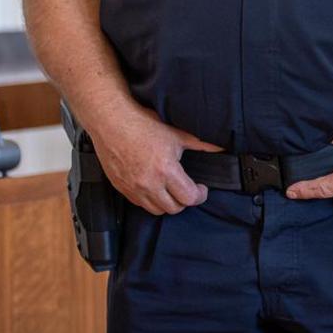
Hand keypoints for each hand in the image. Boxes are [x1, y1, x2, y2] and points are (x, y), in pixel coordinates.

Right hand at [90, 104, 219, 215]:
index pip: (189, 198)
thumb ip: (201, 144)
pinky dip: (149, 200)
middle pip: (173, 208)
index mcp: (166, 171)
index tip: (201, 188)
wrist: (112, 123)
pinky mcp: (121, 188)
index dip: (200, 195)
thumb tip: (220, 147)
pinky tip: (154, 187)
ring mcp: (133, 188)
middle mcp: (149, 184)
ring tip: (171, 189)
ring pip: (155, 210)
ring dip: (167, 203)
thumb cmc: (143, 125)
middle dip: (184, 201)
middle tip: (187, 188)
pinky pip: (139, 204)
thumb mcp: (177, 134)